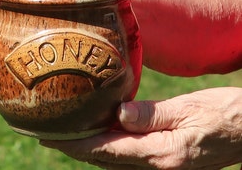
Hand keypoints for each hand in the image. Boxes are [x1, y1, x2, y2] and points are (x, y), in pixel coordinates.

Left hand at [40, 87, 241, 169]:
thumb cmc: (223, 115)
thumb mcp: (188, 109)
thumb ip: (152, 116)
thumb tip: (118, 115)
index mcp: (161, 153)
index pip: (107, 150)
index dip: (77, 145)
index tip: (52, 138)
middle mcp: (158, 165)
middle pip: (106, 159)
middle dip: (76, 149)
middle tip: (50, 136)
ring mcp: (162, 166)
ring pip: (114, 160)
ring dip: (89, 150)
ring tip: (68, 136)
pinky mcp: (167, 160)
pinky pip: (129, 157)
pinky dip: (109, 149)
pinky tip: (101, 136)